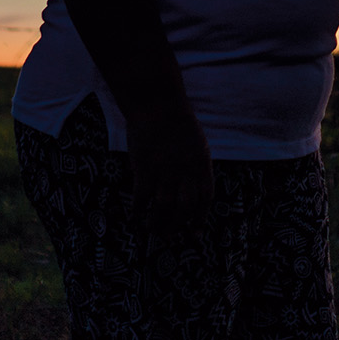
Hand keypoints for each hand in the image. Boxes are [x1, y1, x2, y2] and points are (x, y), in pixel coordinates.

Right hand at [124, 102, 212, 233]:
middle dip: (177, 226)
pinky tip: (135, 214)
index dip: (199, 219)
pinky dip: (138, 209)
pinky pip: (142, 197)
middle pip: (184, 209)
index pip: (204, 199)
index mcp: (201, 165)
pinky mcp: (145, 169)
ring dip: (158, 223)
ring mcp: (166, 172)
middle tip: (169, 235)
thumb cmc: (176, 120)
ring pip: (164, 208)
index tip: (194, 233)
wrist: (158, 104)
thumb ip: (194, 166)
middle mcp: (186, 172)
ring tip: (152, 230)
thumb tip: (188, 187)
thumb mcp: (196, 143)